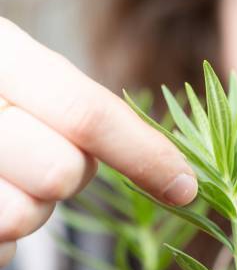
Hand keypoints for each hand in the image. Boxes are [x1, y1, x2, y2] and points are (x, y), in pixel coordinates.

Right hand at [0, 17, 196, 266]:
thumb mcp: (29, 74)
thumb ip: (86, 108)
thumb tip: (178, 175)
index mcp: (3, 53)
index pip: (87, 113)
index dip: (144, 154)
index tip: (185, 187)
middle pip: (63, 172)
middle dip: (68, 176)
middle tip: (40, 158)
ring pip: (25, 216)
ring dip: (29, 207)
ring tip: (4, 177)